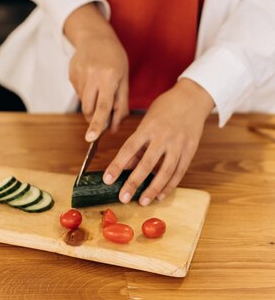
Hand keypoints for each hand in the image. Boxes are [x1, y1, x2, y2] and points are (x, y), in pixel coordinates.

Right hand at [64, 4, 129, 138]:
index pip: (103, 106)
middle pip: (89, 109)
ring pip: (83, 103)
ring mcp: (79, 75)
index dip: (98, 123)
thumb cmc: (115, 58)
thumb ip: (121, 105)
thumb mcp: (124, 79)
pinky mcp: (71, 75)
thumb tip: (113, 129)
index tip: (91, 138)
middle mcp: (92, 76)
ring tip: (99, 88)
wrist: (95, 37)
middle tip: (102, 116)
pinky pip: (78, 93)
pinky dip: (86, 93)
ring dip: (91, 104)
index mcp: (109, 77)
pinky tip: (91, 79)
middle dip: (94, 118)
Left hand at [103, 79, 214, 204]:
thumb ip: (138, 144)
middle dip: (133, 182)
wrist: (192, 97)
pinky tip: (160, 195)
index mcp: (148, 127)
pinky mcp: (190, 150)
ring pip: (165, 171)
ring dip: (153, 189)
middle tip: (123, 197)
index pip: (129, 148)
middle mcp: (163, 136)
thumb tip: (126, 166)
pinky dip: (170, 185)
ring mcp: (178, 144)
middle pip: (147, 164)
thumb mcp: (147, 121)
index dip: (117, 165)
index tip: (107, 179)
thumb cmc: (165, 108)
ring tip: (142, 201)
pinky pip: (179, 172)